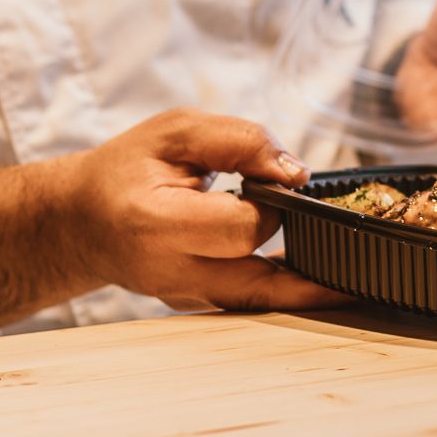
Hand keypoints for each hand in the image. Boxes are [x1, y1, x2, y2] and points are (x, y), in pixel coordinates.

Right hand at [61, 109, 348, 311]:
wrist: (81, 221)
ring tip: (354, 272)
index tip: (280, 181)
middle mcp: (171, 273)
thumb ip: (239, 140)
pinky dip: (288, 288)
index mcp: (157, 224)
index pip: (240, 226)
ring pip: (265, 301)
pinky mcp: (197, 305)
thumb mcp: (175, 131)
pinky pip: (254, 301)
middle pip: (261, 276)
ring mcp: (184, 298)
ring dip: (309, 284)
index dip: (271, 203)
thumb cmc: (126, 170)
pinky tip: (323, 275)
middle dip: (296, 245)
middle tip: (320, 222)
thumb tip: (296, 172)